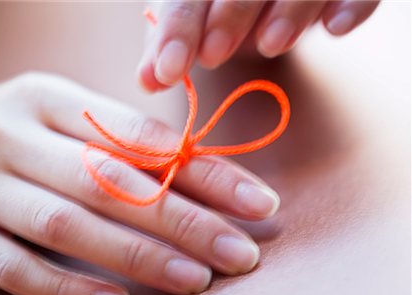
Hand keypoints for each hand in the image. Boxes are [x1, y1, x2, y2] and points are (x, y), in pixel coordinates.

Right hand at [0, 73, 279, 294]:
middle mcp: (10, 134)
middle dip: (184, 221)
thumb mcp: (57, 121)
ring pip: (69, 225)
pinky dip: (68, 288)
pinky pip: (15, 268)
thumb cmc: (13, 135)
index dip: (202, 171)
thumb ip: (114, 143)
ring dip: (138, 255)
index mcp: (47, 98)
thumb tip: (193, 173)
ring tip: (196, 279)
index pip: (140, 136)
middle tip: (240, 252)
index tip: (256, 203)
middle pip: (112, 181)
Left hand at [137, 0, 379, 90]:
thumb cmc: (220, 14)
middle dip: (229, 13)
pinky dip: (353, 2)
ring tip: (273, 45)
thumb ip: (168, 49)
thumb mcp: (191, 29)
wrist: (263, 4)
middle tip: (214, 57)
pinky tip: (336, 29)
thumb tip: (147, 81)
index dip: (178, 28)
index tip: (169, 73)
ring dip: (290, 8)